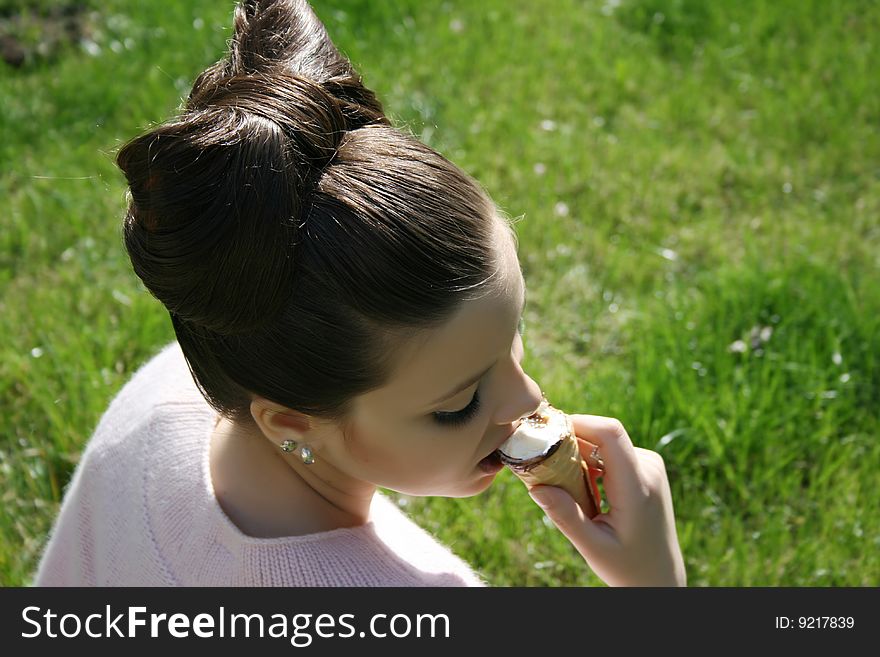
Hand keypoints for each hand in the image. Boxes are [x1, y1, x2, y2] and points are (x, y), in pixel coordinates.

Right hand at [527, 414, 686, 585]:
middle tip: (542, 463)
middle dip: (570, 442)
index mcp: (638, 486)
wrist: (660, 578)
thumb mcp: (593, 547)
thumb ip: (565, 515)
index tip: (547, 433)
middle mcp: (649, 468)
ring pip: (604, 443)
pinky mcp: (646, 468)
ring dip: (579, 454)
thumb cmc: (628, 567)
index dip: (578, 423)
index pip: (610, 433)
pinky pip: (611, 452)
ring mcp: (650, 466)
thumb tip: (535, 485)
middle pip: (603, 435)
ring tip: (563, 484)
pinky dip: (589, 462)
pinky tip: (581, 487)